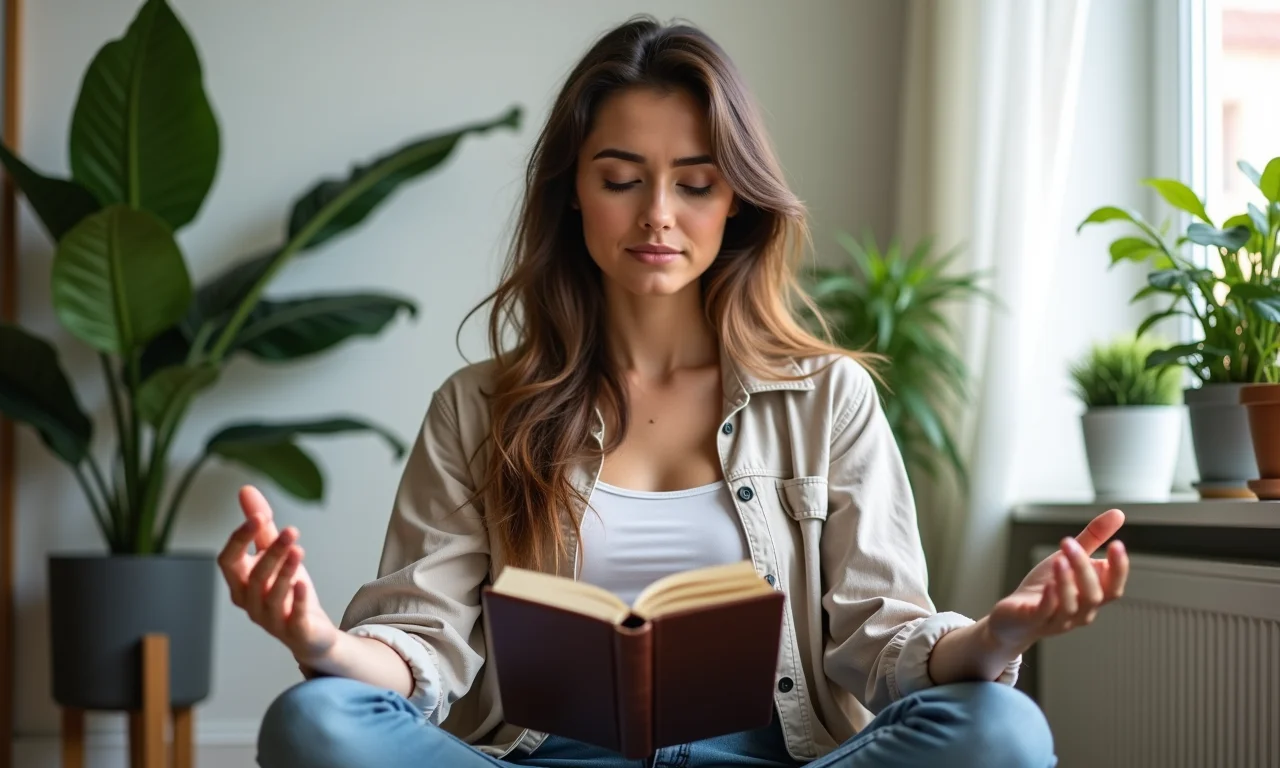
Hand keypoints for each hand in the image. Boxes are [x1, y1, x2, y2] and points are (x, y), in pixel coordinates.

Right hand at [218, 485, 338, 665]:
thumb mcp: (275, 555)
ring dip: (285, 571)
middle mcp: (250, 603)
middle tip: (292, 531)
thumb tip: (245, 490)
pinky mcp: (295, 631)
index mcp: (240, 583)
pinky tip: (303, 582)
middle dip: (271, 552)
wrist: (311, 633)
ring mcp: (271, 619)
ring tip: (298, 550)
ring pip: (272, 595)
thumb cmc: (288, 592)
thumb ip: (260, 526)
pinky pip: (294, 616)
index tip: (257, 516)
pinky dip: (298, 599)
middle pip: (253, 576)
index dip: (239, 539)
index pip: (227, 560)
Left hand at [985, 509, 1129, 653]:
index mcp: (1092, 597)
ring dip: (1067, 582)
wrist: (1014, 617)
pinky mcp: (1034, 621)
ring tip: (1059, 559)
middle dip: (1083, 568)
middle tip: (1068, 542)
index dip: (1119, 569)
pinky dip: (1050, 600)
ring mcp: (1058, 620)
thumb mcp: (1067, 559)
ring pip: (1071, 606)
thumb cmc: (1045, 589)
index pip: (1113, 587)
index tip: (1116, 544)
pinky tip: (1049, 585)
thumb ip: (1092, 539)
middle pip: (1093, 595)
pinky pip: (1046, 614)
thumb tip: (1118, 514)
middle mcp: (1080, 612)